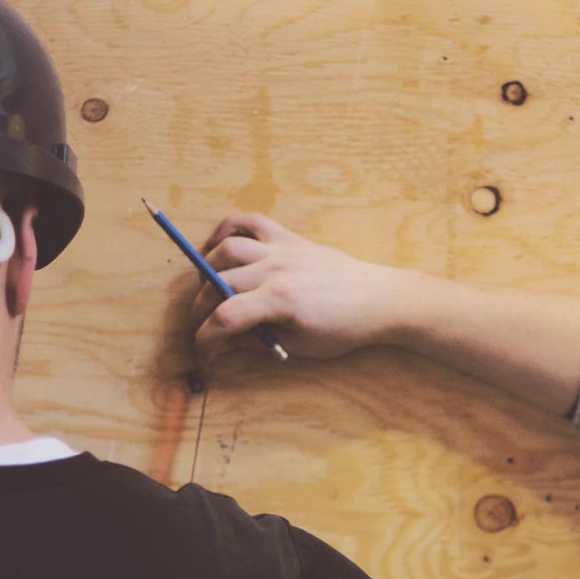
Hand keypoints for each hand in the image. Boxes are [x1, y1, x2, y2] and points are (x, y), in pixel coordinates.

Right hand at [190, 214, 405, 363]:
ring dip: (207, 271)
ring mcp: (281, 248)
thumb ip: (256, 340)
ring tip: (209, 291)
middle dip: (201, 312)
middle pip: (217, 284)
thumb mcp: (298, 345)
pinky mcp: (289, 238)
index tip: (204, 357)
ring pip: (225, 249)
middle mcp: (275, 267)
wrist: (378, 300)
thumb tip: (221, 342)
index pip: (223, 319)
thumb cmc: (343, 328)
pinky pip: (249, 221)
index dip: (204, 341)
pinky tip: (216, 246)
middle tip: (204, 329)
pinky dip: (226, 229)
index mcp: (279, 299)